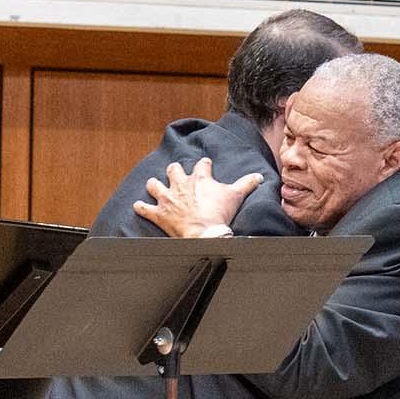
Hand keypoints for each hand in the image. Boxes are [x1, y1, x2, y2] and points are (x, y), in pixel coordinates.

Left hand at [133, 158, 262, 237]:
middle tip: (178, 175)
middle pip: (173, 169)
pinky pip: (144, 208)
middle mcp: (180, 184)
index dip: (204, 165)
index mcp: (199, 178)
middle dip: (175, 171)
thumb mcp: (236, 196)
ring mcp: (167, 199)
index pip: (202, 164)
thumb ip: (247, 184)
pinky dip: (141, 207)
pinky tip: (139, 206)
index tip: (206, 165)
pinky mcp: (159, 214)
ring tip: (156, 187)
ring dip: (154, 185)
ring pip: (154, 184)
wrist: (205, 234)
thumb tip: (259, 176)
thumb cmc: (219, 214)